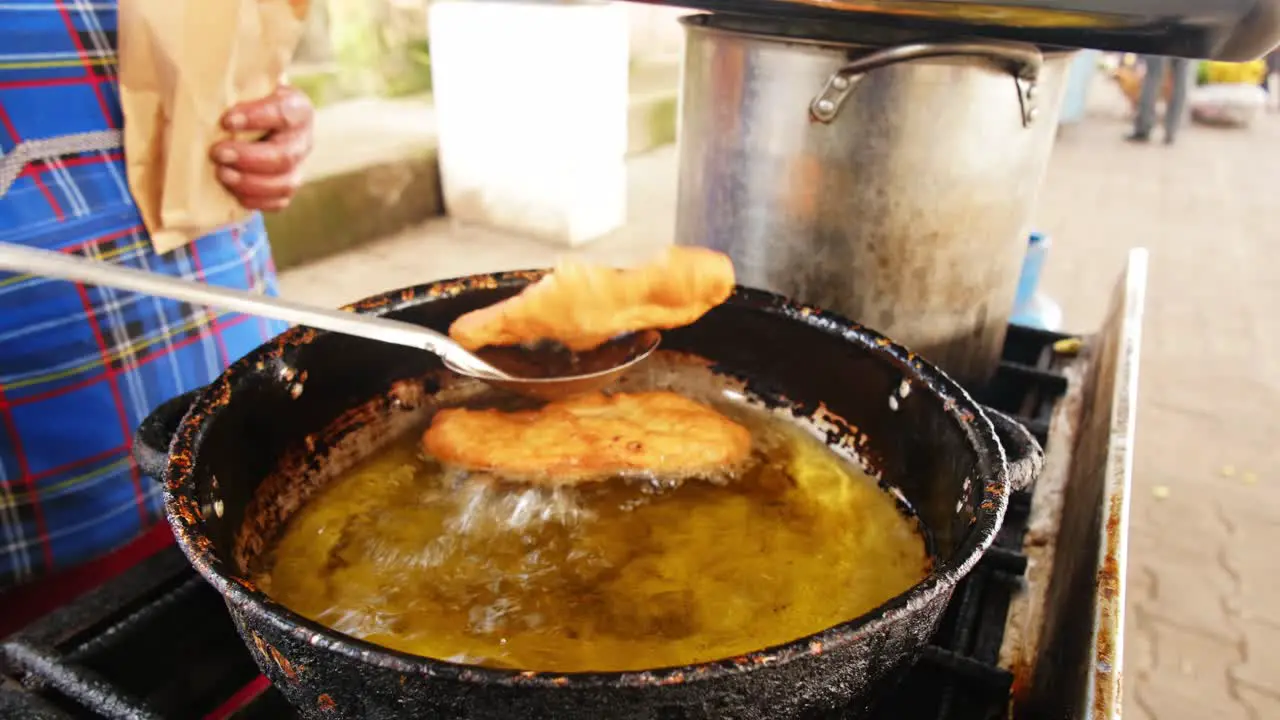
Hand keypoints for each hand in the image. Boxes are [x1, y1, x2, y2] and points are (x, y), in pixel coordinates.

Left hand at [211, 85, 314, 211]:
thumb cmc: (239, 98)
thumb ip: (224, 86)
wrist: (251, 118)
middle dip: (249, 158)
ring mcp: (298, 166)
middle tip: (217, 153)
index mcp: (296, 107)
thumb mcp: (238, 85)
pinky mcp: (287, 186)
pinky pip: (279, 201)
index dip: (257, 118)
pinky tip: (233, 192)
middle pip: (284, 155)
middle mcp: (302, 138)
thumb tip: (186, 81)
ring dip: (251, 183)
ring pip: (285, 183)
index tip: (226, 120)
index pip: (283, 113)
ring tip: (222, 175)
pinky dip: (256, 200)